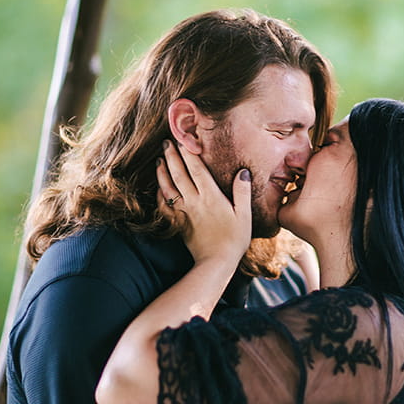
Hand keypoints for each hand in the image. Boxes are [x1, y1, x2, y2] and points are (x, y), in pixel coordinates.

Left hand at [157, 140, 250, 268]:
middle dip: (172, 157)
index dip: (188, 153)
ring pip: (169, 187)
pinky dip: (160, 194)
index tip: (182, 140)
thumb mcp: (244, 215)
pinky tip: (159, 188)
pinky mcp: (178, 223)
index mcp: (211, 197)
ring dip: (162, 172)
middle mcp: (194, 201)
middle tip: (166, 143)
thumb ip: (242, 192)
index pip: (197, 169)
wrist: (215, 263)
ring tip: (159, 160)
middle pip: (179, 174)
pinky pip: (165, 205)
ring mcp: (184, 212)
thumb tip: (242, 171)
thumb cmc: (234, 239)